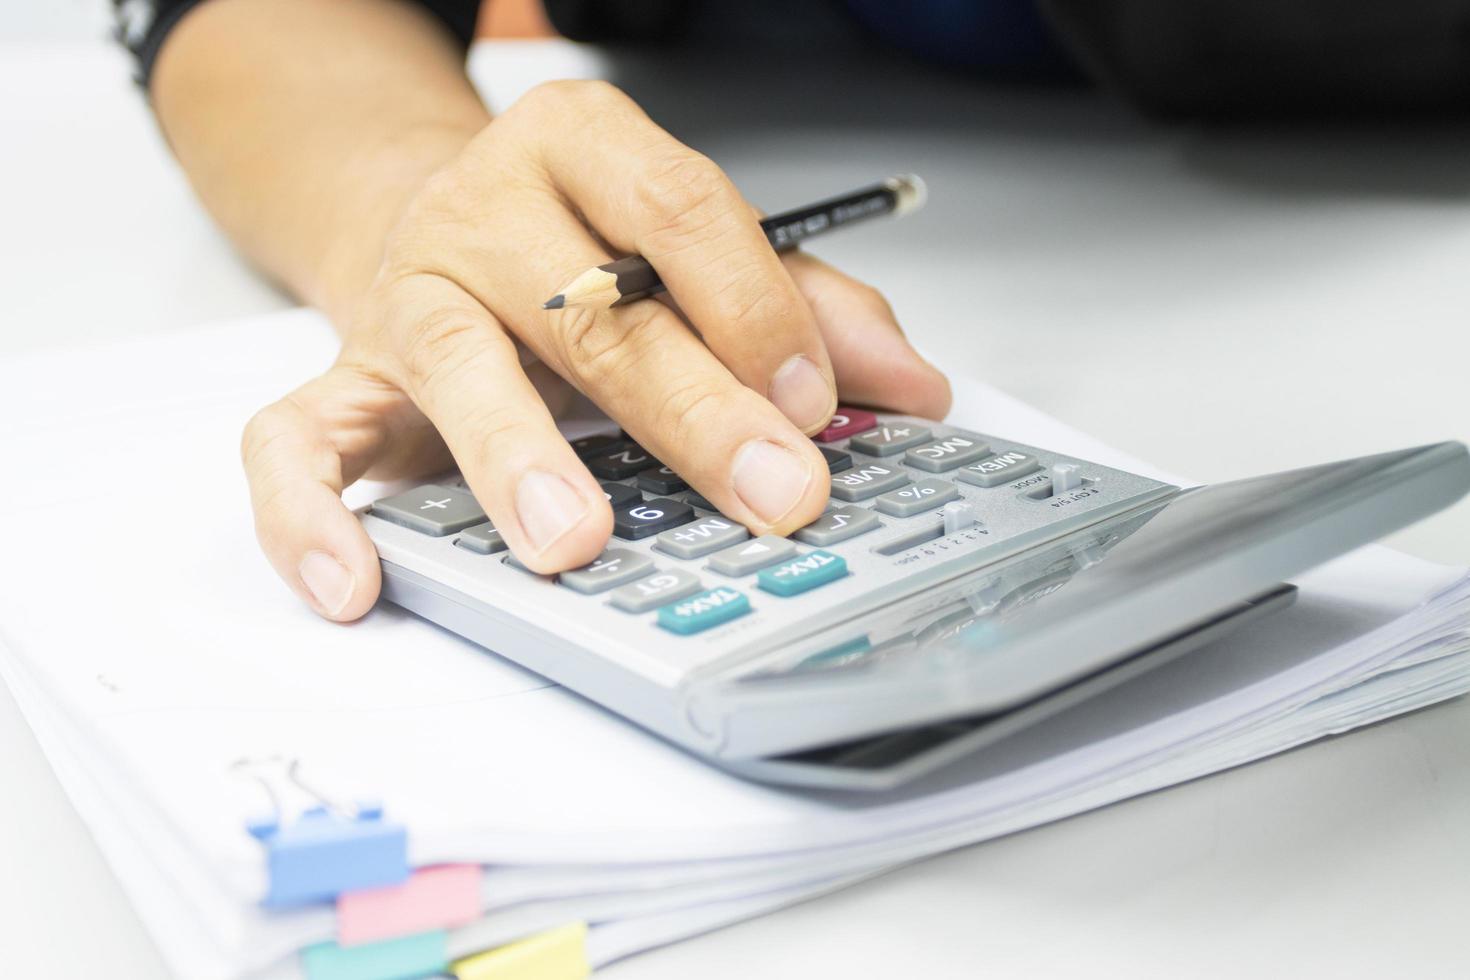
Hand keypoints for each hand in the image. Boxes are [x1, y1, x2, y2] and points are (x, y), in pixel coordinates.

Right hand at [241, 80, 950, 620]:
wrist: (445, 233)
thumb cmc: (585, 250)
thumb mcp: (697, 255)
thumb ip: (802, 309)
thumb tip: (908, 388)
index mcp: (583, 149)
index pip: (679, 209)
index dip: (754, 309)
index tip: (816, 403)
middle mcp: (485, 209)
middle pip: (587, 304)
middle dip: (689, 408)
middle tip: (768, 491)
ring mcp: (404, 296)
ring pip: (454, 365)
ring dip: (517, 454)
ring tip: (573, 539)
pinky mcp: (342, 379)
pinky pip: (292, 440)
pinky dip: (307, 514)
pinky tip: (358, 583)